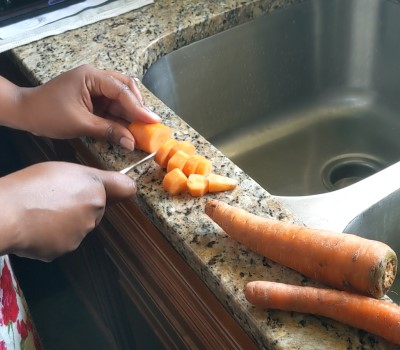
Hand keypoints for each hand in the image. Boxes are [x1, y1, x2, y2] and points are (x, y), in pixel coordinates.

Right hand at [0, 161, 135, 260]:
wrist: (5, 214)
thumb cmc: (32, 186)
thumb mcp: (67, 169)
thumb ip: (99, 179)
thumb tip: (130, 187)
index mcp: (96, 192)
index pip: (124, 190)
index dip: (113, 188)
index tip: (110, 189)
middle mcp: (94, 215)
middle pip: (95, 210)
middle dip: (82, 205)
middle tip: (55, 198)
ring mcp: (79, 235)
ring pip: (79, 226)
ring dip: (67, 221)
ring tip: (42, 211)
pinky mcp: (63, 250)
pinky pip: (62, 241)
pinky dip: (52, 235)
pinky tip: (37, 226)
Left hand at [18, 64, 160, 149]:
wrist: (26, 113)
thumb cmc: (47, 113)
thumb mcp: (80, 123)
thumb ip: (108, 131)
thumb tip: (131, 142)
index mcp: (92, 77)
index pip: (122, 90)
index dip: (139, 107)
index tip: (153, 121)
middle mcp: (97, 79)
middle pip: (126, 90)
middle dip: (139, 108)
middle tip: (152, 124)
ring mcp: (96, 90)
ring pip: (122, 101)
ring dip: (132, 115)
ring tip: (144, 130)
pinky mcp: (95, 101)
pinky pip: (113, 109)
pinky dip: (122, 120)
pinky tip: (131, 130)